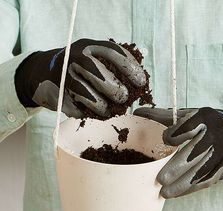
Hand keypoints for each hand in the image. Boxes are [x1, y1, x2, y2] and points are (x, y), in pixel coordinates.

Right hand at [15, 39, 145, 117]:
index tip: (141, 82)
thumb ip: (113, 66)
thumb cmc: (80, 69)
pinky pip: (77, 108)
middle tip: (124, 98)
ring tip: (110, 111)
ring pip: (84, 92)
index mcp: (88, 46)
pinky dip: (88, 114)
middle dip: (113, 88)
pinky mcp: (58, 96)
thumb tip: (138, 85)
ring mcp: (63, 77)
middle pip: (95, 71)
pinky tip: (94, 114)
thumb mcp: (94, 58)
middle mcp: (74, 58)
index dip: (129, 67)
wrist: (44, 75)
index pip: (112, 51)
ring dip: (101, 105)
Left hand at [134, 107, 222, 197]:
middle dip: (177, 167)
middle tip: (161, 179)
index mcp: (205, 118)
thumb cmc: (204, 124)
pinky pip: (207, 181)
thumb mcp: (189, 115)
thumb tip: (138, 113)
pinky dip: (191, 189)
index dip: (178, 133)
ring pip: (202, 171)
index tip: (165, 139)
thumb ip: (164, 117)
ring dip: (182, 184)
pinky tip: (177, 193)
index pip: (191, 125)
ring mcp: (222, 153)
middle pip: (196, 152)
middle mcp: (216, 135)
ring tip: (164, 192)